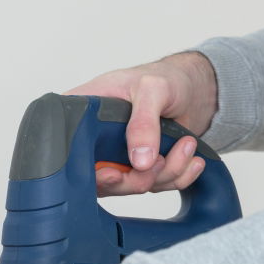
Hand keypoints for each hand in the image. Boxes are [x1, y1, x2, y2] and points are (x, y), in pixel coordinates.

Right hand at [64, 51, 217, 196]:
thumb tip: (139, 160)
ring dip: (166, 172)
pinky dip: (179, 176)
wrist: (192, 88)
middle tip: (159, 161)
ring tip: (186, 144)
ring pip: (133, 186)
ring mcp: (119, 157)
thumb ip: (143, 123)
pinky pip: (157, 185)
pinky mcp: (143, 167)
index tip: (113, 174)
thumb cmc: (166, 78)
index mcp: (84, 115)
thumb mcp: (152, 89)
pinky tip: (192, 160)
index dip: (89, 172)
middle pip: (101, 181)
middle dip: (135, 179)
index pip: (70, 152)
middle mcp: (97, 140)